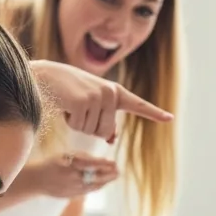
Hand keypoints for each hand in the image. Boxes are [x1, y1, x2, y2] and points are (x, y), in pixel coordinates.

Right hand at [27, 152, 118, 198]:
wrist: (37, 180)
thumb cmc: (52, 164)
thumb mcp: (65, 155)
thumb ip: (82, 157)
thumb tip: (100, 160)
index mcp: (71, 166)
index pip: (92, 165)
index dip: (105, 165)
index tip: (114, 163)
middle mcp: (72, 178)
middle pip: (95, 177)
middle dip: (109, 175)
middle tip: (118, 171)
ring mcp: (72, 188)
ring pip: (93, 186)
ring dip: (105, 182)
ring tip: (113, 177)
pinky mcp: (71, 196)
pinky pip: (87, 191)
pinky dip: (96, 187)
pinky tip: (102, 183)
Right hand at [31, 60, 172, 142]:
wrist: (46, 76)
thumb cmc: (69, 92)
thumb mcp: (90, 105)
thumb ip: (103, 120)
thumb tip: (111, 139)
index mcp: (115, 93)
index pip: (138, 104)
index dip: (154, 113)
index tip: (169, 118)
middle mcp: (110, 93)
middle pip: (105, 132)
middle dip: (90, 127)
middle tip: (79, 110)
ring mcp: (98, 97)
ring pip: (92, 131)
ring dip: (78, 123)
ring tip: (72, 105)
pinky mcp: (84, 102)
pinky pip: (79, 127)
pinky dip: (70, 121)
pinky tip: (66, 106)